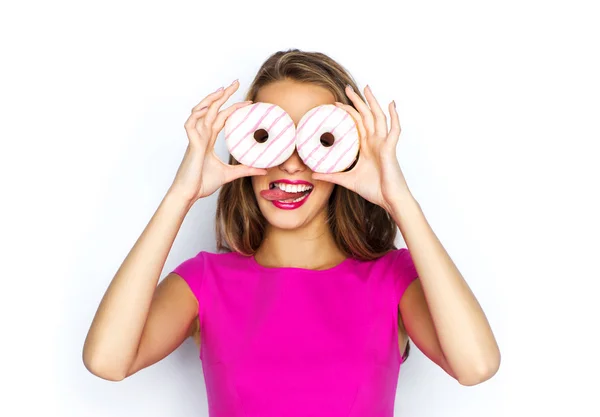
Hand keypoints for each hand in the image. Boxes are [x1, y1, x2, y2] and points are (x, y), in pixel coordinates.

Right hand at [169, 80, 266, 202]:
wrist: (189, 194)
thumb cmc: (203, 184)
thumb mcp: (230, 174)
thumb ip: (246, 169)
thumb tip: (264, 169)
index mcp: (208, 141)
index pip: (221, 118)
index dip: (233, 108)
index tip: (248, 103)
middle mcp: (201, 136)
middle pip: (212, 109)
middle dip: (223, 95)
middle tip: (236, 83)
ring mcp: (195, 139)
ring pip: (201, 112)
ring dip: (211, 99)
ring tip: (223, 89)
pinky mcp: (191, 144)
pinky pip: (191, 123)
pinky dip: (198, 113)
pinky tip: (208, 107)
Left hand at [311, 84, 410, 212]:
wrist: (389, 200)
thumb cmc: (374, 190)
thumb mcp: (347, 180)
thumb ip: (331, 175)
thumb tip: (313, 175)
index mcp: (367, 147)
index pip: (357, 123)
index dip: (348, 112)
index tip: (336, 104)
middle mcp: (375, 142)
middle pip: (366, 115)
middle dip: (357, 100)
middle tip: (347, 88)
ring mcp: (383, 144)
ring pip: (378, 117)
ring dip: (372, 102)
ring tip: (365, 88)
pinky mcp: (390, 149)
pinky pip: (394, 129)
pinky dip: (394, 116)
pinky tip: (391, 104)